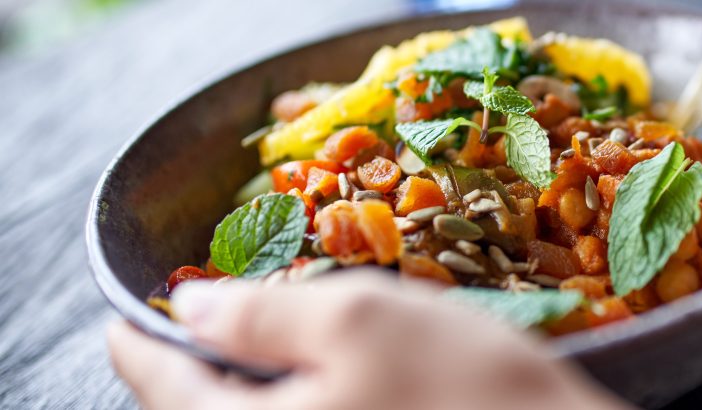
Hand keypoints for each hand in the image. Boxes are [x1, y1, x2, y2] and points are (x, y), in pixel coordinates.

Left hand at [107, 269, 628, 409]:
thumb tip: (191, 307)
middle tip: (202, 322)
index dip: (139, 338)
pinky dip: (295, 403)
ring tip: (261, 346)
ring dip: (247, 385)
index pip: (159, 387)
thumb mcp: (361, 320)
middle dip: (194, 363)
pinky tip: (323, 379)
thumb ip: (261, 313)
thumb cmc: (464, 386)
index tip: (126, 312)